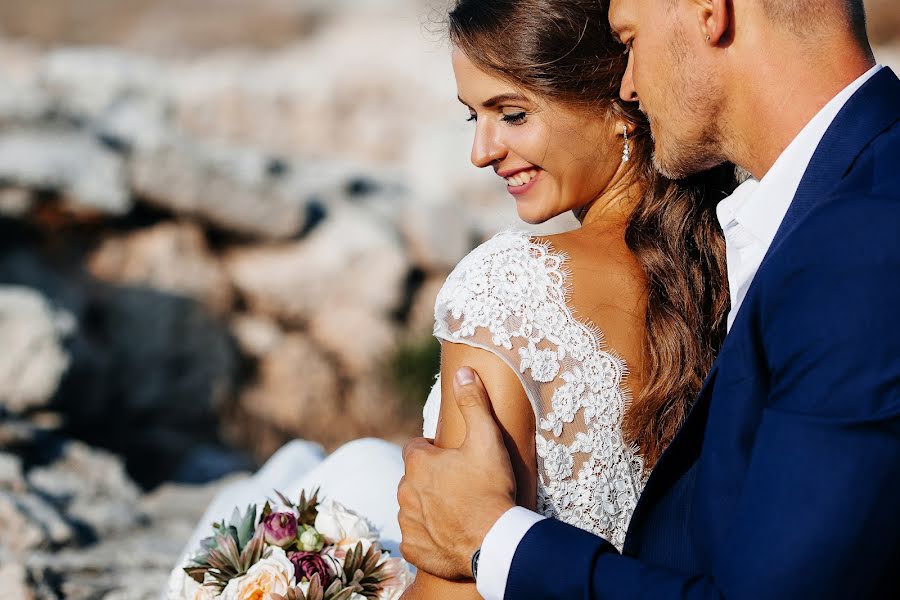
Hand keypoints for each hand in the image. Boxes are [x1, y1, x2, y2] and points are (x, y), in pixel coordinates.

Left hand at [398, 367, 516, 579]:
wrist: (494, 541)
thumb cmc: (491, 487)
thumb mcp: (486, 437)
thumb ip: (472, 402)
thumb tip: (462, 370)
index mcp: (418, 464)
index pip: (416, 448)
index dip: (434, 451)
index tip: (454, 458)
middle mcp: (405, 491)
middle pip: (414, 479)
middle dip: (432, 480)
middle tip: (461, 485)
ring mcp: (408, 522)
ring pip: (413, 508)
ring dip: (429, 507)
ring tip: (458, 511)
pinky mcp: (414, 548)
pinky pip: (416, 538)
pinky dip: (429, 536)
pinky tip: (450, 535)